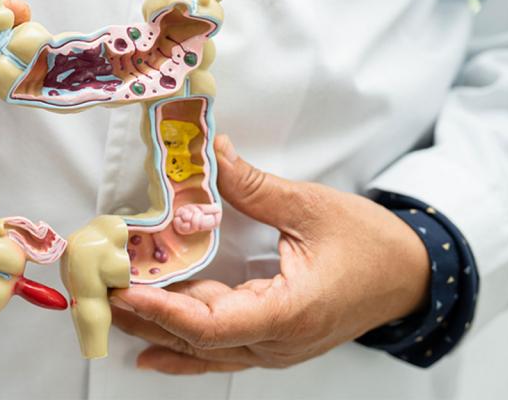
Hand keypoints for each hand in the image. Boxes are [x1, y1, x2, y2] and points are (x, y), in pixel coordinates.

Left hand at [110, 134, 429, 373]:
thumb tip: (212, 154)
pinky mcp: (271, 341)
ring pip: (202, 350)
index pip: (212, 325)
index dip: (163, 310)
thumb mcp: (313, 208)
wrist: (411, 277)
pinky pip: (217, 352)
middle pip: (195, 340)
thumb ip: (255, 187)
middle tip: (96, 290)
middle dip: (142, 317)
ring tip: (109, 311)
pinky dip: (180, 349)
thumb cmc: (371, 245)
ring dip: (154, 329)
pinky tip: (149, 350)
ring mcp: (273, 348)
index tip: (123, 291)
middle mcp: (276, 342)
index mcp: (289, 313)